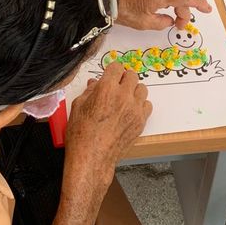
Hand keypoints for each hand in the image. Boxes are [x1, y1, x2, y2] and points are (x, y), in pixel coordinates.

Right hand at [65, 63, 151, 183]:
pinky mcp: (141, 121)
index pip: (117, 67)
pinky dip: (140, 105)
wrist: (92, 157)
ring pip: (142, 89)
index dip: (112, 71)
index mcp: (106, 88)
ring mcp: (134, 109)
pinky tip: (130, 110)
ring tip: (124, 99)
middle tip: (116, 87)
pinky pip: (147, 105)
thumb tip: (95, 84)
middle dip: (124, 79)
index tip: (110, 75)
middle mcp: (123, 96)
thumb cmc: (81, 134)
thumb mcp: (78, 106)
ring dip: (133, 91)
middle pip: (132, 75)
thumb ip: (89, 91)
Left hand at [117, 0, 212, 30]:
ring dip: (178, 0)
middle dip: (186, 7)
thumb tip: (171, 19)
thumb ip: (163, 22)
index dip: (199, 3)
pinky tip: (164, 5)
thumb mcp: (145, 24)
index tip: (207, 9)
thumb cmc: (123, 12)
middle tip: (179, 23)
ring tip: (172, 15)